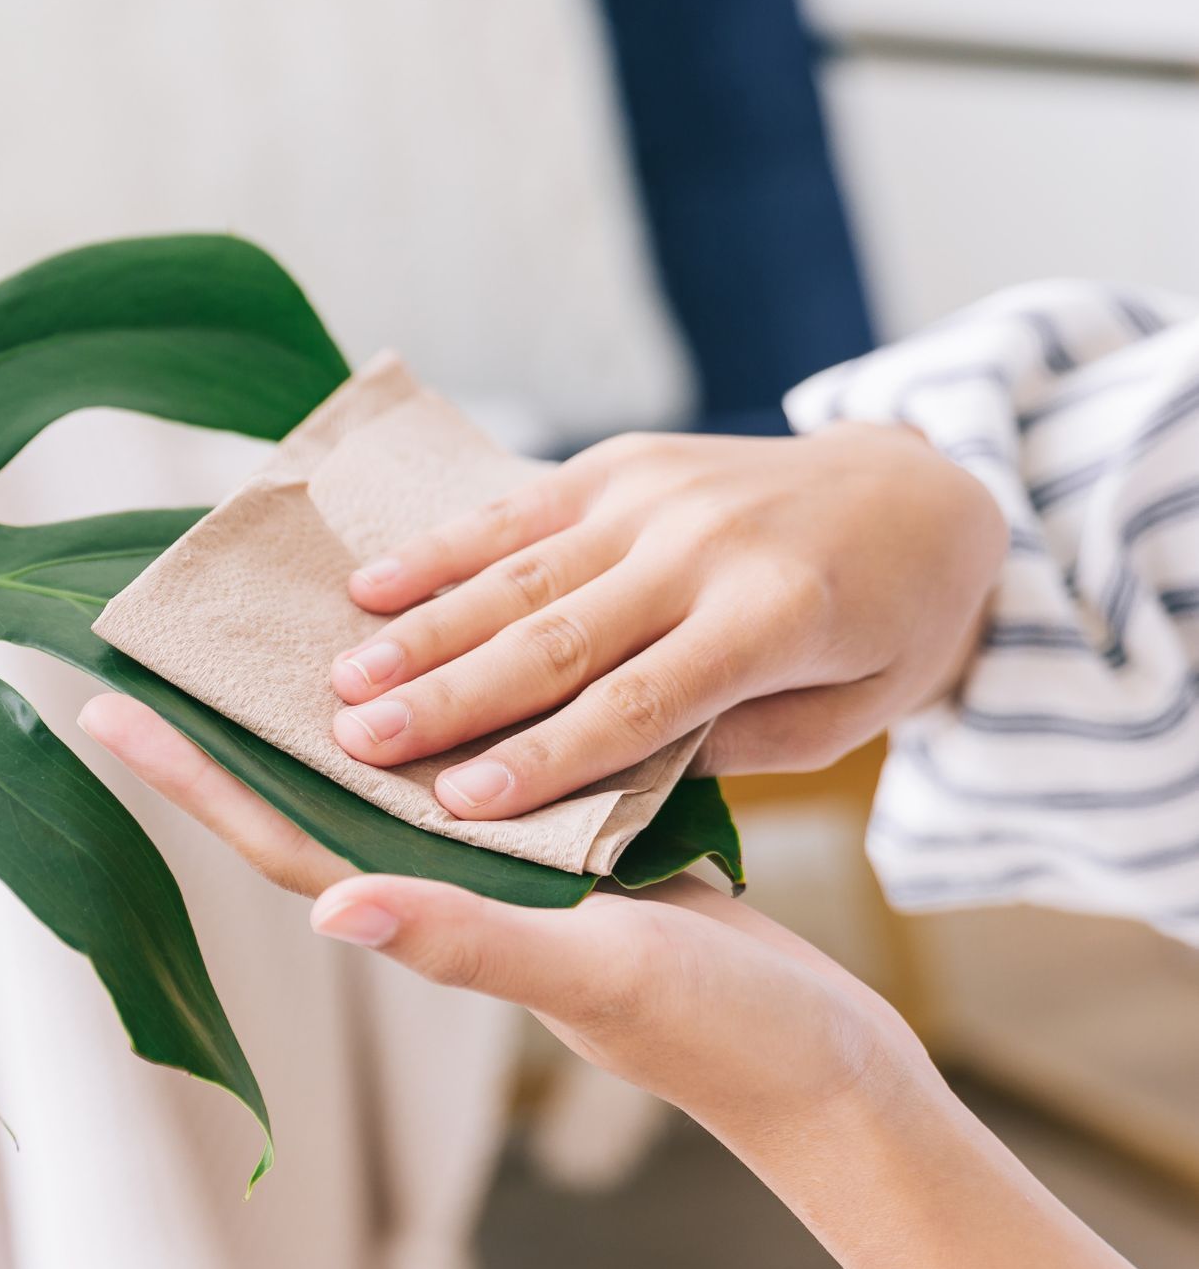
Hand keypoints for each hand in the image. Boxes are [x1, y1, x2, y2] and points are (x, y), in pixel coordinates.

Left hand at [80, 692, 925, 1148]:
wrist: (822, 1065)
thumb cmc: (715, 1035)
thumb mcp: (592, 974)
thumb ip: (467, 942)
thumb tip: (333, 908)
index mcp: (429, 918)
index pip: (281, 840)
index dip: (194, 780)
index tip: (107, 708)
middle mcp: (446, 893)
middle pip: (309, 799)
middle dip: (230, 731)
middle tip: (156, 642)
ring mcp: (503, 873)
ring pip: (384, 780)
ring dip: (320, 713)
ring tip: (265, 629)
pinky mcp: (567, 850)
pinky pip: (473, 769)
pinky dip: (434, 712)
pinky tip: (428, 659)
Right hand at [324, 422, 1006, 817]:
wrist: (925, 488)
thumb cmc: (887, 629)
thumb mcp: (846, 714)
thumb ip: (728, 742)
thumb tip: (602, 780)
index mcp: (775, 620)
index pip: (638, 705)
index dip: (545, 757)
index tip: (458, 805)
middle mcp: (705, 548)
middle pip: (557, 638)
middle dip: (449, 697)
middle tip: (357, 744)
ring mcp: (658, 495)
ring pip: (522, 574)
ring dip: (423, 630)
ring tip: (342, 679)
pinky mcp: (625, 463)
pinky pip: (521, 511)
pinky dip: (442, 549)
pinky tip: (368, 586)